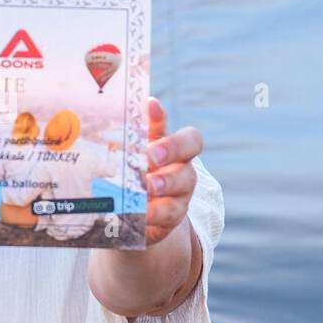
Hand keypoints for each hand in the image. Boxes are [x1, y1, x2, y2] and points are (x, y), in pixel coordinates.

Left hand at [143, 96, 202, 246]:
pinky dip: (153, 214)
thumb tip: (140, 102)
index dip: (173, 126)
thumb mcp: (132, 150)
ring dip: (164, 186)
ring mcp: (179, 197)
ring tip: (146, 186)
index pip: (190, 138)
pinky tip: (139, 211)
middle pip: (189, 161)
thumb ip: (136, 130)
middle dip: (172, 154)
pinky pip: (167, 216)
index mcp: (173, 150)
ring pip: (182, 189)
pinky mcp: (169, 220)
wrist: (133, 212)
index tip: (153, 110)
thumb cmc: (133, 171)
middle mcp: (182, 172)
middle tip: (151, 155)